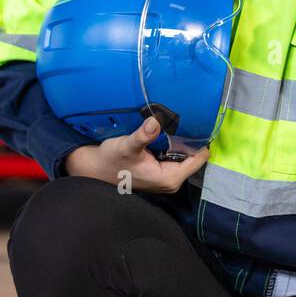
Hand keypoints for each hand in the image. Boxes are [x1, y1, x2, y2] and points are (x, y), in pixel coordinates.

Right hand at [63, 117, 208, 192]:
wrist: (94, 167)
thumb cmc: (110, 160)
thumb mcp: (126, 146)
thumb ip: (143, 135)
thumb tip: (154, 121)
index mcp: (170, 178)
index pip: (199, 158)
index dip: (201, 140)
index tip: (199, 121)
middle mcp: (172, 180)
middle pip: (194, 155)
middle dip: (191, 138)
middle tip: (188, 116)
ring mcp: (166, 176)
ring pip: (184, 153)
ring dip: (181, 139)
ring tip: (179, 119)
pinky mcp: (160, 170)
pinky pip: (175, 153)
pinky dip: (173, 142)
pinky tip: (168, 129)